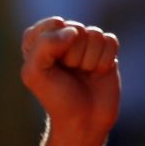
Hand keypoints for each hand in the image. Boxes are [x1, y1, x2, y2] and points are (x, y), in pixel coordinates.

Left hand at [19, 17, 120, 140]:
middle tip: (69, 73)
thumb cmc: (56, 98)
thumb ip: (44, 45)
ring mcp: (85, 45)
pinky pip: (110, 41)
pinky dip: (104, 60)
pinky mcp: (105, 52)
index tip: (51, 65)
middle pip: (75, 28)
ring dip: (89, 59)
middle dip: (73, 54)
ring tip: (82, 74)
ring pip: (94, 34)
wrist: (83, 121)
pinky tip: (97, 73)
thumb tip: (73, 32)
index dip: (54, 45)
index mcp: (39, 41)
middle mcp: (63, 40)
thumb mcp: (34, 73)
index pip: (52, 24)